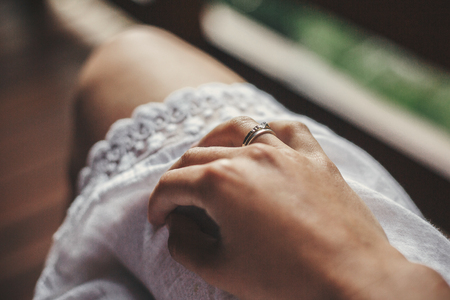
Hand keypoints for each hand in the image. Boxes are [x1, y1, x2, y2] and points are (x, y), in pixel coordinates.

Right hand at [148, 117, 449, 299]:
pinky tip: (261, 143)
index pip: (172, 184)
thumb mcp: (220, 269)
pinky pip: (287, 129)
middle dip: (178, 178)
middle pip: (196, 155)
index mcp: (220, 183)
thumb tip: (177, 226)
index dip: (157, 203)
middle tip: (178, 201)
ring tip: (208, 158)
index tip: (158, 219)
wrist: (353, 280)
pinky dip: (267, 131)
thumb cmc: (284, 279)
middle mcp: (249, 156)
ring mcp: (284, 152)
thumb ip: (185, 245)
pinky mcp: (314, 157)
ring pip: (237, 129)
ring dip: (214, 141)